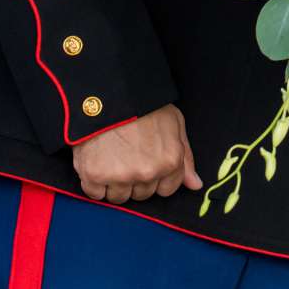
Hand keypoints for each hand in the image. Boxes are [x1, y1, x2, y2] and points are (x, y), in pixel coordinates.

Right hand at [70, 103, 201, 204]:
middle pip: (141, 194)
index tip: (145, 163)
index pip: (165, 190)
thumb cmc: (144, 104)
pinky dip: (93, 183)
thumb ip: (185, 157)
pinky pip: (94, 194)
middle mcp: (147, 173)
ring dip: (114, 183)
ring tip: (110, 157)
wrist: (108, 91)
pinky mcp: (93, 175)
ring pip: (118, 197)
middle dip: (135, 179)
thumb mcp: (174, 123)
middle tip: (126, 156)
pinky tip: (95, 162)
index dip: (156, 178)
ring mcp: (120, 176)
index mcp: (169, 161)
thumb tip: (195, 185)